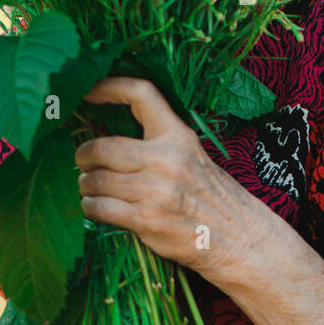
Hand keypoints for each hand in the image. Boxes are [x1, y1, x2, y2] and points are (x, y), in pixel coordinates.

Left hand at [75, 75, 251, 275]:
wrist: (240, 238)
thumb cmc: (214, 197)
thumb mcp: (194, 156)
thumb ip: (160, 145)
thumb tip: (113, 141)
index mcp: (178, 136)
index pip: (141, 94)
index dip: (110, 86)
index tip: (87, 90)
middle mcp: (166, 158)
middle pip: (104, 146)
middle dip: (84, 155)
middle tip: (83, 162)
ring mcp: (156, 190)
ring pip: (97, 180)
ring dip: (86, 185)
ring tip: (89, 188)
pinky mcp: (147, 220)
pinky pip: (101, 208)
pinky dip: (91, 207)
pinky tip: (94, 207)